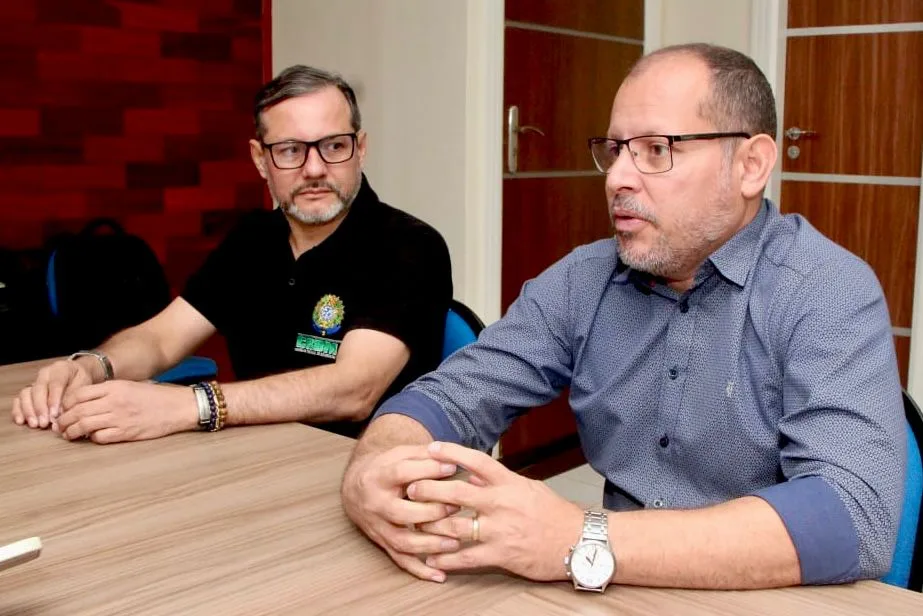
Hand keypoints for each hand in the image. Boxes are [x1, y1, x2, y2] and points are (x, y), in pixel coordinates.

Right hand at [11, 359, 92, 428]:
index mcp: (60, 369)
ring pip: (26, 394)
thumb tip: (61, 413)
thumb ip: (73, 397)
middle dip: (40, 408)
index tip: (54, 414)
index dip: (54, 400)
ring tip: (34, 424)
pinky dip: (18, 410)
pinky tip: (21, 421)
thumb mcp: (84, 384)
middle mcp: (45, 374)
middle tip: (44, 423)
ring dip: (29, 410)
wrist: (76, 372)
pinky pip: (19, 399)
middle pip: (38, 390)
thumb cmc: (81, 379)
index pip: (55, 384)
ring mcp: (35, 381)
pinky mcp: (28, 390)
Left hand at [54, 381, 197, 443]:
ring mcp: (120, 418)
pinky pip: (100, 438)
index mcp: (114, 387)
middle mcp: (114, 402)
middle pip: (77, 411)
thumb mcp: (130, 386)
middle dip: (64, 421)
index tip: (63, 410)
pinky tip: (92, 437)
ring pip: (84, 426)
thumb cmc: (155, 397)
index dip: (66, 404)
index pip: (79, 394)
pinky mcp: (126, 433)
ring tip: (69, 435)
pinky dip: (92, 439)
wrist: (178, 407)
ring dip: (72, 432)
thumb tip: (85, 403)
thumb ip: (109, 392)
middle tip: (60, 426)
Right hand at [341, 445, 462, 581]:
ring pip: (402, 541)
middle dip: (431, 511)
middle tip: (456, 507)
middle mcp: (375, 504)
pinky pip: (400, 560)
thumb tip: (452, 458)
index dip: (427, 470)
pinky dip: (420, 570)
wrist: (357, 487)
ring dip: (429, 545)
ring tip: (454, 543)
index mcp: (378, 477)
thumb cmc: (386, 468)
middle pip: (401, 512)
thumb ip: (423, 455)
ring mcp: (378, 527)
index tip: (452, 468)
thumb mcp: (399, 454)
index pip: (402, 473)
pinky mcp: (382, 543)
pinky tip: (440, 575)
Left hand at [410, 442, 583, 581]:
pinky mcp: (501, 555)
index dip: (452, 453)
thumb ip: (497, 482)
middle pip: (456, 493)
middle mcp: (502, 504)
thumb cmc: (553, 514)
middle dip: (429, 490)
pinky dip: (446, 560)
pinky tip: (431, 560)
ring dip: (430, 526)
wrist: (579, 542)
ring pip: (455, 527)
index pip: (476, 461)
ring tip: (412, 524)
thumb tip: (471, 474)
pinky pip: (466, 558)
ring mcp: (500, 530)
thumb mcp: (527, 488)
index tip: (431, 448)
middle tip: (409, 488)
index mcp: (509, 483)